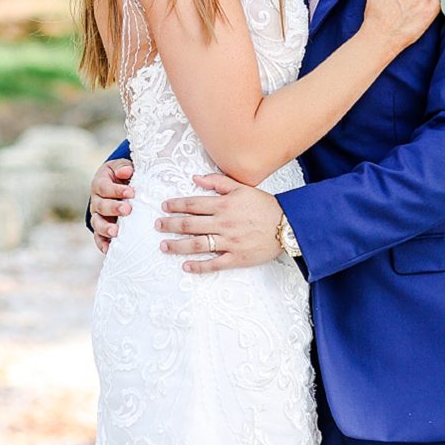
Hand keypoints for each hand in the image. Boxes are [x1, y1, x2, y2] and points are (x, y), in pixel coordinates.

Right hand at [89, 158, 134, 255]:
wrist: (115, 185)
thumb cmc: (121, 175)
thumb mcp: (121, 167)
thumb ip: (123, 167)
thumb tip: (126, 171)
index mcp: (99, 183)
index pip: (104, 187)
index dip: (116, 190)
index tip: (131, 192)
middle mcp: (96, 200)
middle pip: (101, 206)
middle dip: (114, 208)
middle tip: (128, 210)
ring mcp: (97, 216)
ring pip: (97, 223)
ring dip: (106, 228)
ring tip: (116, 232)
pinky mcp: (100, 228)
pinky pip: (98, 237)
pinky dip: (102, 244)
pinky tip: (109, 250)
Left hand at [157, 176, 282, 271]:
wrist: (287, 225)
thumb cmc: (264, 205)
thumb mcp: (242, 187)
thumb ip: (218, 182)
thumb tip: (195, 177)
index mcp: (224, 205)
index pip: (192, 204)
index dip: (176, 205)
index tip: (164, 207)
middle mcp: (223, 223)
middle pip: (189, 225)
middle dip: (170, 225)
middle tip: (157, 226)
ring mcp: (229, 242)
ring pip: (196, 245)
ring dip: (177, 246)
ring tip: (164, 246)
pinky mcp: (236, 258)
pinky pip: (214, 264)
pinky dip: (198, 266)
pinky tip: (186, 266)